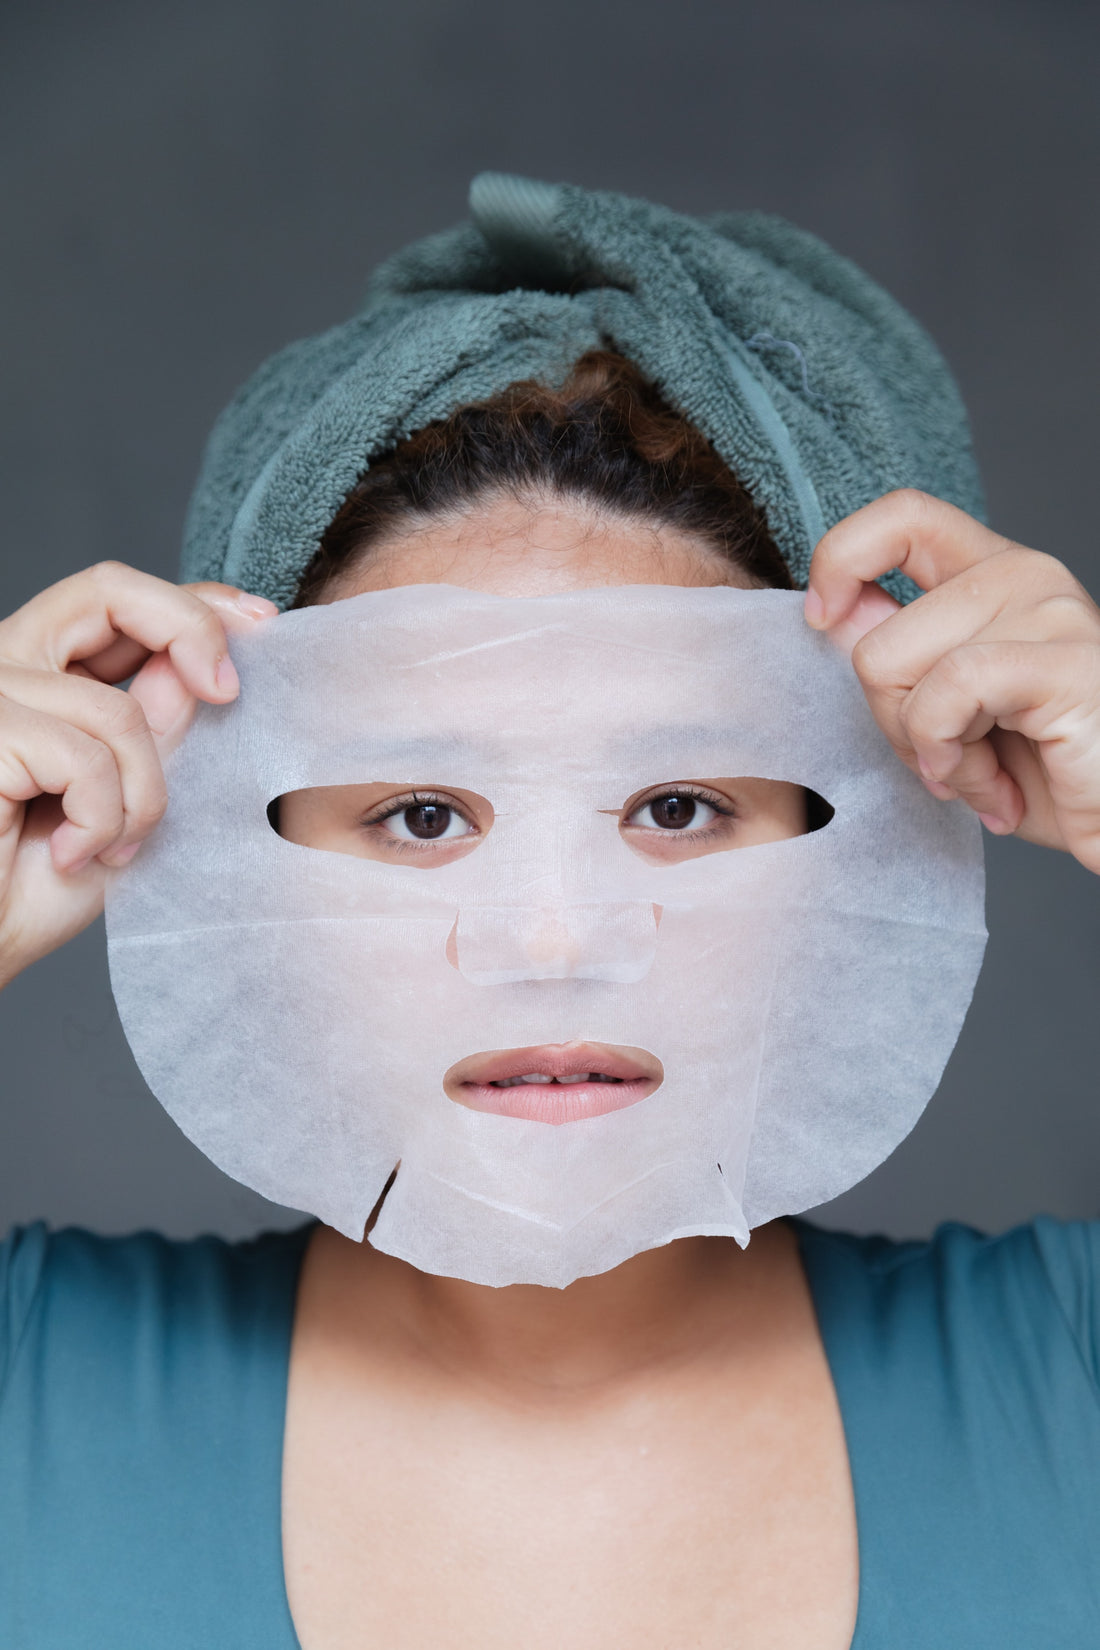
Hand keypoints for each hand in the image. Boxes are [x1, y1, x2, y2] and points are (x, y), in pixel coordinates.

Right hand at [0, 562, 276, 986]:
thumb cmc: (35, 887)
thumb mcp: (125, 797)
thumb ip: (156, 728)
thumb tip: (198, 665)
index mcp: (44, 671)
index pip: (121, 601)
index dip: (194, 600)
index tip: (261, 623)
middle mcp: (7, 665)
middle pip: (108, 590)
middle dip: (189, 629)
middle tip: (228, 693)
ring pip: (117, 711)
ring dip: (141, 796)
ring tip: (113, 848)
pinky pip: (82, 757)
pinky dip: (99, 818)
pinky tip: (69, 856)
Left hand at [805, 490, 1099, 872]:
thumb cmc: (1049, 772)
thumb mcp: (952, 710)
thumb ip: (901, 656)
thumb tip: (835, 615)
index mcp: (995, 575)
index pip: (904, 517)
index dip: (842, 558)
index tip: (822, 619)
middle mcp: (1026, 575)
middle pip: (876, 638)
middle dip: (891, 723)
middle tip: (949, 760)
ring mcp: (1051, 611)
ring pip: (896, 667)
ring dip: (927, 750)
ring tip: (985, 775)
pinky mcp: (1065, 662)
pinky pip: (948, 691)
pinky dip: (954, 758)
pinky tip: (999, 791)